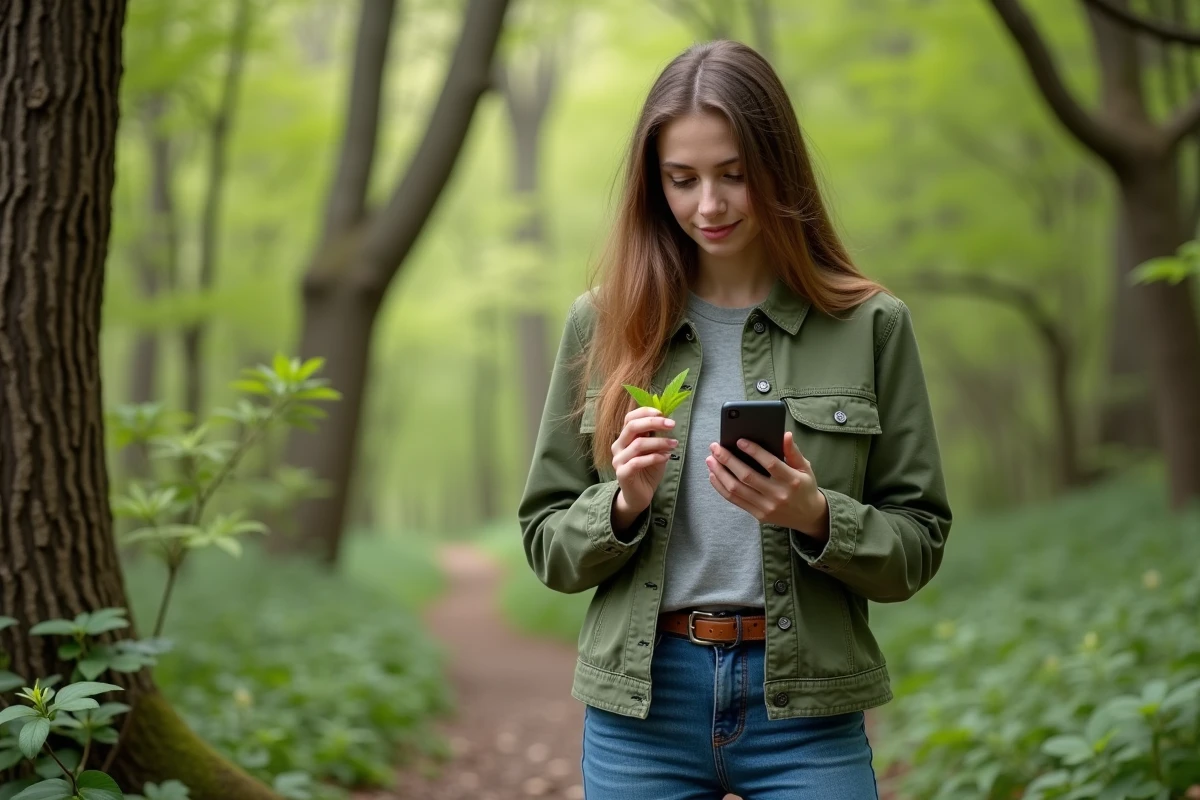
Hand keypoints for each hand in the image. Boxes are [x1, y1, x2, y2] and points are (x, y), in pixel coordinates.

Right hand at [611, 406, 677, 529]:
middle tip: (671, 424)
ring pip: (638, 444)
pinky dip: (655, 457)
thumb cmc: (647, 471)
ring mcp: (618, 460)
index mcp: (624, 438)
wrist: (639, 496)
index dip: (646, 412)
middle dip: (654, 422)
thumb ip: (657, 437)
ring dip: (659, 442)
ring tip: (674, 444)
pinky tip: (666, 457)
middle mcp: (618, 446)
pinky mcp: (622, 473)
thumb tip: (668, 421)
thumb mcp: (655, 450)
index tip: (663, 413)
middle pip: (632, 427)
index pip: (630, 418)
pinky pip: (638, 462)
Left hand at [705, 431, 828, 540]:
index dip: (754, 451)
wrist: (809, 516)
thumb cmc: (804, 487)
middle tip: (715, 447)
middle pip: (747, 476)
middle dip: (728, 460)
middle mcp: (778, 495)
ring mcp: (767, 507)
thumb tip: (785, 434)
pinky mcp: (758, 515)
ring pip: (737, 489)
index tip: (739, 440)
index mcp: (792, 480)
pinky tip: (714, 475)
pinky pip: (735, 500)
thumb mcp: (805, 468)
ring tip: (710, 460)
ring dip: (720, 473)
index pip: (770, 464)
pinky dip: (721, 487)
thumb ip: (793, 451)